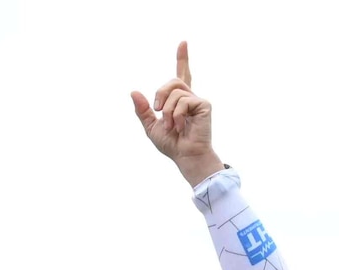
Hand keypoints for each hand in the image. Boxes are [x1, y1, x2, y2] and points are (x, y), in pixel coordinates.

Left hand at [129, 43, 225, 186]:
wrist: (185, 157)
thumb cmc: (171, 145)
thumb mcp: (151, 126)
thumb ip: (143, 110)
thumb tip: (133, 91)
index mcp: (179, 100)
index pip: (182, 75)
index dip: (182, 58)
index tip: (183, 42)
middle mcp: (190, 97)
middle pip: (172, 81)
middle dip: (160, 94)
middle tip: (157, 111)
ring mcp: (198, 100)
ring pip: (175, 91)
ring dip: (167, 110)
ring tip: (170, 126)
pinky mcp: (204, 105)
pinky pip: (183, 101)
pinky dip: (176, 115)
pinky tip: (179, 126)